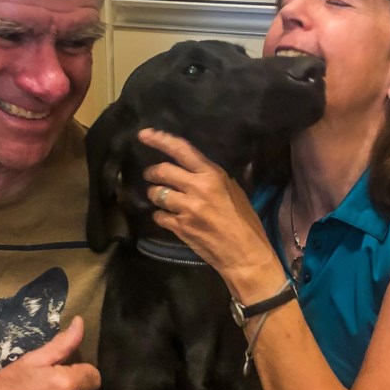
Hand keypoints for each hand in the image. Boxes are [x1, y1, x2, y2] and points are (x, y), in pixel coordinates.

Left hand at [138, 128, 280, 283]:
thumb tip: (200, 164)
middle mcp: (198, 188)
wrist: (245, 255)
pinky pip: (159, 215)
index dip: (160, 140)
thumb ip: (215, 176)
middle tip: (150, 174)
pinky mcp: (180, 227)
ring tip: (160, 197)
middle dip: (152, 172)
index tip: (144, 134)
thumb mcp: (235, 191)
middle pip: (162, 171)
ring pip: (157, 193)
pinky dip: (160, 215)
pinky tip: (168, 217)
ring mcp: (187, 209)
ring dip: (154, 194)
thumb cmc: (245, 222)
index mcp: (213, 175)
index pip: (181, 150)